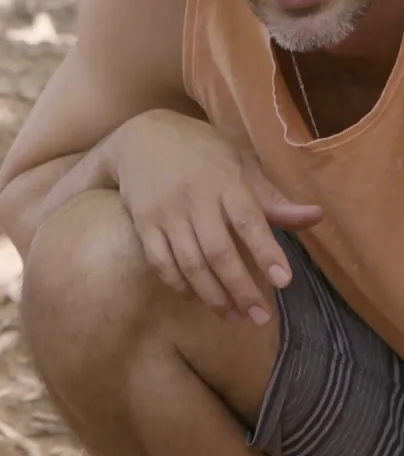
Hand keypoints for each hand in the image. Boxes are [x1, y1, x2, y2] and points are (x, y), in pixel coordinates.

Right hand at [113, 109, 322, 323]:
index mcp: (225, 181)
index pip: (249, 221)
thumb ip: (272, 197)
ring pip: (189, 263)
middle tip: (260, 318)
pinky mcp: (143, 223)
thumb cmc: (200, 152)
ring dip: (212, 295)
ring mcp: (166, 213)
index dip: (266, 252)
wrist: (140, 137)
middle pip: (219, 251)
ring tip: (232, 317)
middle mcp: (195, 199)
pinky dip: (177, 283)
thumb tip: (315, 217)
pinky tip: (194, 297)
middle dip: (241, 289)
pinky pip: (159, 261)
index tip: (283, 282)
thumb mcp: (239, 164)